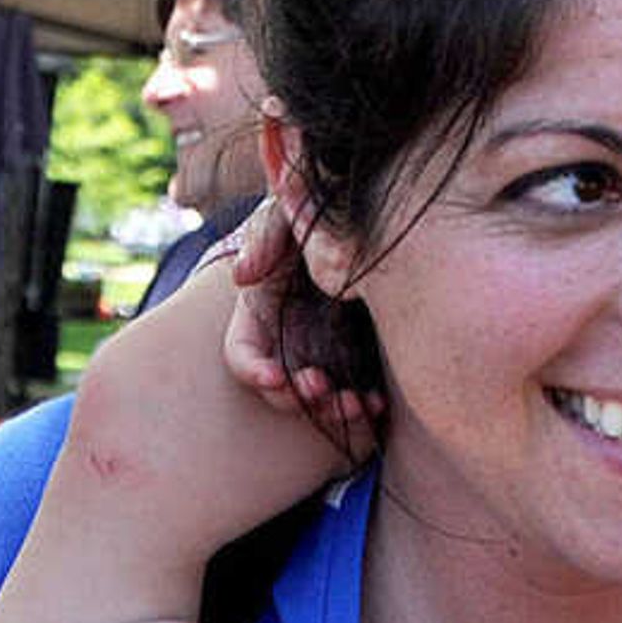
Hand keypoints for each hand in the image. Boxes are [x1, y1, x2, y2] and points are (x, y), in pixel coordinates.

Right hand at [221, 186, 382, 446]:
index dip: (254, 371)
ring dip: (333, 412)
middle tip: (325, 388)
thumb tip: (243, 276)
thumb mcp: (290, 212)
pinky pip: (357, 396)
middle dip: (299, 398)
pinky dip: (365, 408)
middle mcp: (289, 339)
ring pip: (320, 402)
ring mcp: (324, 352)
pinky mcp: (359, 358)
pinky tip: (379, 405)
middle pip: (282, 389)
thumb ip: (267, 234)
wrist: (371, 216)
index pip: (242, 354)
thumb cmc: (319, 210)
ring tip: (358, 406)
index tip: (278, 378)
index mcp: (262, 311)